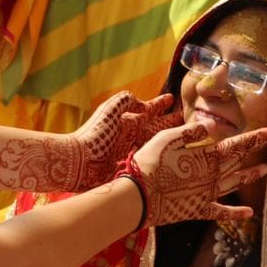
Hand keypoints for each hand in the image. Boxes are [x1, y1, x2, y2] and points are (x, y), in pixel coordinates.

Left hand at [56, 91, 179, 191]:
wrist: (77, 162)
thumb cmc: (93, 135)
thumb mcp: (109, 111)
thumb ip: (125, 101)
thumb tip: (143, 104)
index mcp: (128, 121)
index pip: (149, 110)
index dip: (160, 104)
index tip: (172, 98)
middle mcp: (131, 136)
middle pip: (156, 127)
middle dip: (170, 122)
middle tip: (188, 119)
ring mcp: (131, 152)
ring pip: (154, 144)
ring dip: (168, 141)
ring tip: (183, 140)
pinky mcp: (129, 168)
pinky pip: (148, 162)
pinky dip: (158, 160)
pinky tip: (169, 162)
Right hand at [126, 122, 266, 227]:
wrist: (138, 197)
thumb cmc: (149, 163)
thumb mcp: (167, 139)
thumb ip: (191, 131)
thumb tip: (214, 125)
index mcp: (207, 157)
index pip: (238, 144)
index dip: (258, 137)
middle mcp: (212, 176)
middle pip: (238, 161)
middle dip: (256, 151)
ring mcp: (207, 195)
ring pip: (234, 183)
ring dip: (250, 176)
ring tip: (265, 170)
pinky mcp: (199, 210)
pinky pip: (222, 212)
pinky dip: (237, 213)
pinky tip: (250, 213)